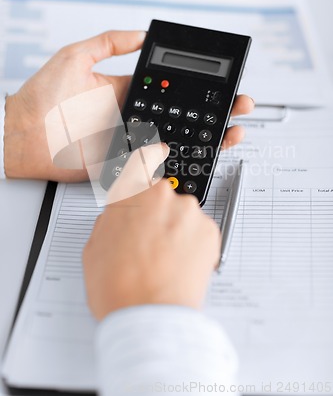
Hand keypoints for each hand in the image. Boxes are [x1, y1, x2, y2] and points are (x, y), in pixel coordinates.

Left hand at [4, 30, 253, 180]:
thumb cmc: (43, 97)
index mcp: (123, 92)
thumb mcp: (76, 56)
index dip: (193, 87)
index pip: (168, 90)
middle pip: (179, 116)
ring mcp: (129, 142)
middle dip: (211, 112)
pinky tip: (203, 155)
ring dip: (205, 138)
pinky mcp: (123, 165)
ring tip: (231, 131)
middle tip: (238, 106)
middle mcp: (130, 118)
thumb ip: (108, 42)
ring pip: (174, 142)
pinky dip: (179, 163)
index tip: (217, 82)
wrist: (23, 135)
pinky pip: (154, 165)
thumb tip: (140, 33)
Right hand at [83, 143, 220, 319]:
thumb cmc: (119, 287)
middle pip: (162, 197)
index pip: (141, 160)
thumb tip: (121, 216)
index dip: (148, 154)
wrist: (149, 317)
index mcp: (131, 195)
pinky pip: (199, 231)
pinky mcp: (210, 231)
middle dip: (157, 215)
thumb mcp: (95, 247)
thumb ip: (111, 220)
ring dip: (176, 231)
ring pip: (182, 215)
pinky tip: (178, 265)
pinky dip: (192, 244)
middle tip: (148, 245)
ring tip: (163, 262)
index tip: (157, 149)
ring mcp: (190, 213)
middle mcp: (163, 197)